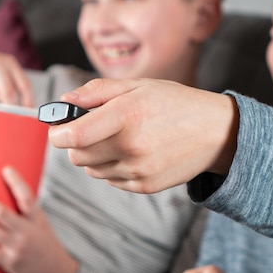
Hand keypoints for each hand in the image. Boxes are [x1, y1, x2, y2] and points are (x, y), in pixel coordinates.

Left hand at [0, 166, 77, 272]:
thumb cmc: (45, 245)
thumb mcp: (41, 225)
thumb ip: (24, 213)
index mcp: (37, 219)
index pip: (27, 197)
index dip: (16, 182)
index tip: (5, 169)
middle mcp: (27, 232)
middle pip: (1, 213)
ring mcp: (17, 248)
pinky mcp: (9, 262)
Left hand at [49, 78, 238, 193]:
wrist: (216, 133)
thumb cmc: (175, 103)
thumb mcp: (139, 86)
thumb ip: (97, 92)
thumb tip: (64, 102)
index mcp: (127, 115)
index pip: (74, 135)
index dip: (58, 133)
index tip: (57, 129)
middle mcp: (132, 146)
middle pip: (77, 156)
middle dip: (74, 144)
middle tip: (88, 130)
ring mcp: (139, 170)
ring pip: (92, 170)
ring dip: (94, 156)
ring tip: (117, 139)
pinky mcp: (144, 186)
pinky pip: (110, 179)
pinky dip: (112, 167)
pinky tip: (132, 152)